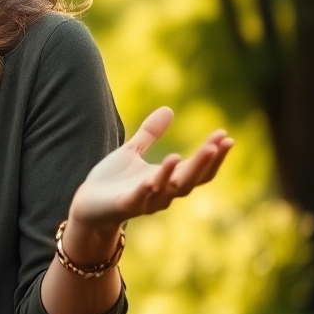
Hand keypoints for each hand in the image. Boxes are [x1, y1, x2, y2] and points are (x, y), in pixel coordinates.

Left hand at [69, 107, 233, 232]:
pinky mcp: (125, 205)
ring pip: (169, 190)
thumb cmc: (112, 180)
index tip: (226, 136)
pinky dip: (148, 188)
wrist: (87, 204)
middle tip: (219, 144)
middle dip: (205, 162)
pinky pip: (140, 198)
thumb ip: (150, 134)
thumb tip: (168, 109)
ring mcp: (146, 200)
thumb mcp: (131, 151)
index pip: (199, 169)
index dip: (214, 155)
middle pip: (191, 179)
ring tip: (181, 154)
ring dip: (177, 174)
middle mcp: (163, 192)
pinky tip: (152, 178)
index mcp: (167, 179)